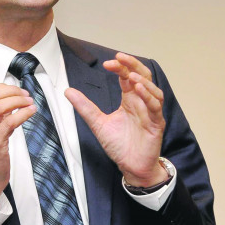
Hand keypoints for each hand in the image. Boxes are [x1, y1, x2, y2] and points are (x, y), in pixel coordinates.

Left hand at [65, 53, 167, 186]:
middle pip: (143, 76)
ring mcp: (150, 112)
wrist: (130, 166)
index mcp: (129, 99)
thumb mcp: (98, 123)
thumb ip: (85, 107)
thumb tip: (68, 91)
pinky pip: (156, 107)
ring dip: (143, 81)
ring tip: (130, 76)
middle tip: (121, 58)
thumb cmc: (119, 145)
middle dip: (133, 65)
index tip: (107, 63)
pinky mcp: (156, 124)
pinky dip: (149, 97)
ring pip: (153, 90)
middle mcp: (141, 102)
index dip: (120, 67)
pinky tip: (139, 90)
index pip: (127, 76)